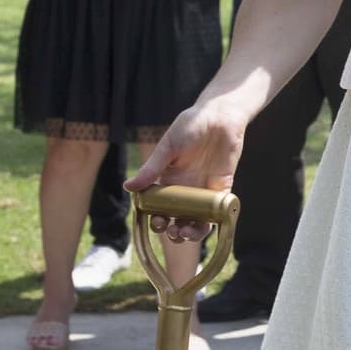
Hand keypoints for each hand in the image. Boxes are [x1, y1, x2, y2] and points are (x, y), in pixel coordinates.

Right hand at [125, 100, 245, 240]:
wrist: (220, 116)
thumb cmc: (190, 126)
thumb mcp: (167, 147)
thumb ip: (151, 169)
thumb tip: (128, 187)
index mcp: (168, 181)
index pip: (158, 207)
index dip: (156, 218)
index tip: (155, 222)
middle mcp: (185, 190)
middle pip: (177, 218)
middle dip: (173, 230)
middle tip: (171, 230)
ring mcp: (203, 191)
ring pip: (197, 220)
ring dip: (191, 232)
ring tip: (186, 233)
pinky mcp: (222, 190)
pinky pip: (218, 212)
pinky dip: (214, 222)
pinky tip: (207, 224)